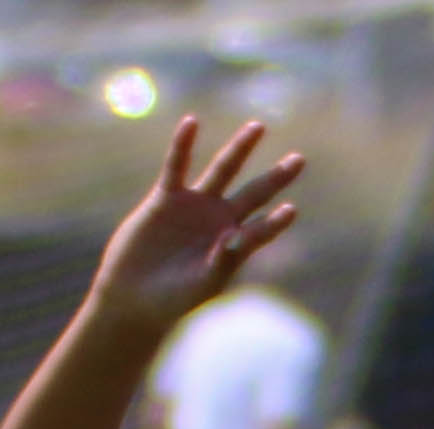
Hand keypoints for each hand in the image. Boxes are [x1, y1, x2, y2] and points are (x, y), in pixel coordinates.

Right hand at [83, 118, 304, 348]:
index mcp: (235, 245)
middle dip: (276, 177)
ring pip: (222, 170)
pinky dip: (182, 145)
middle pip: (254, 192)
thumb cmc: (172, 299)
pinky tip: (191, 123)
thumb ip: (223, 259)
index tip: (290, 211)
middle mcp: (220, 220)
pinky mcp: (166, 198)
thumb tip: (239, 235)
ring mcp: (195, 206)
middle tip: (300, 160)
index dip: (275, 222)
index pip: (263, 229)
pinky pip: (176, 166)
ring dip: (240, 149)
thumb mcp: (203, 282)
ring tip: (258, 127)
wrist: (133, 296)